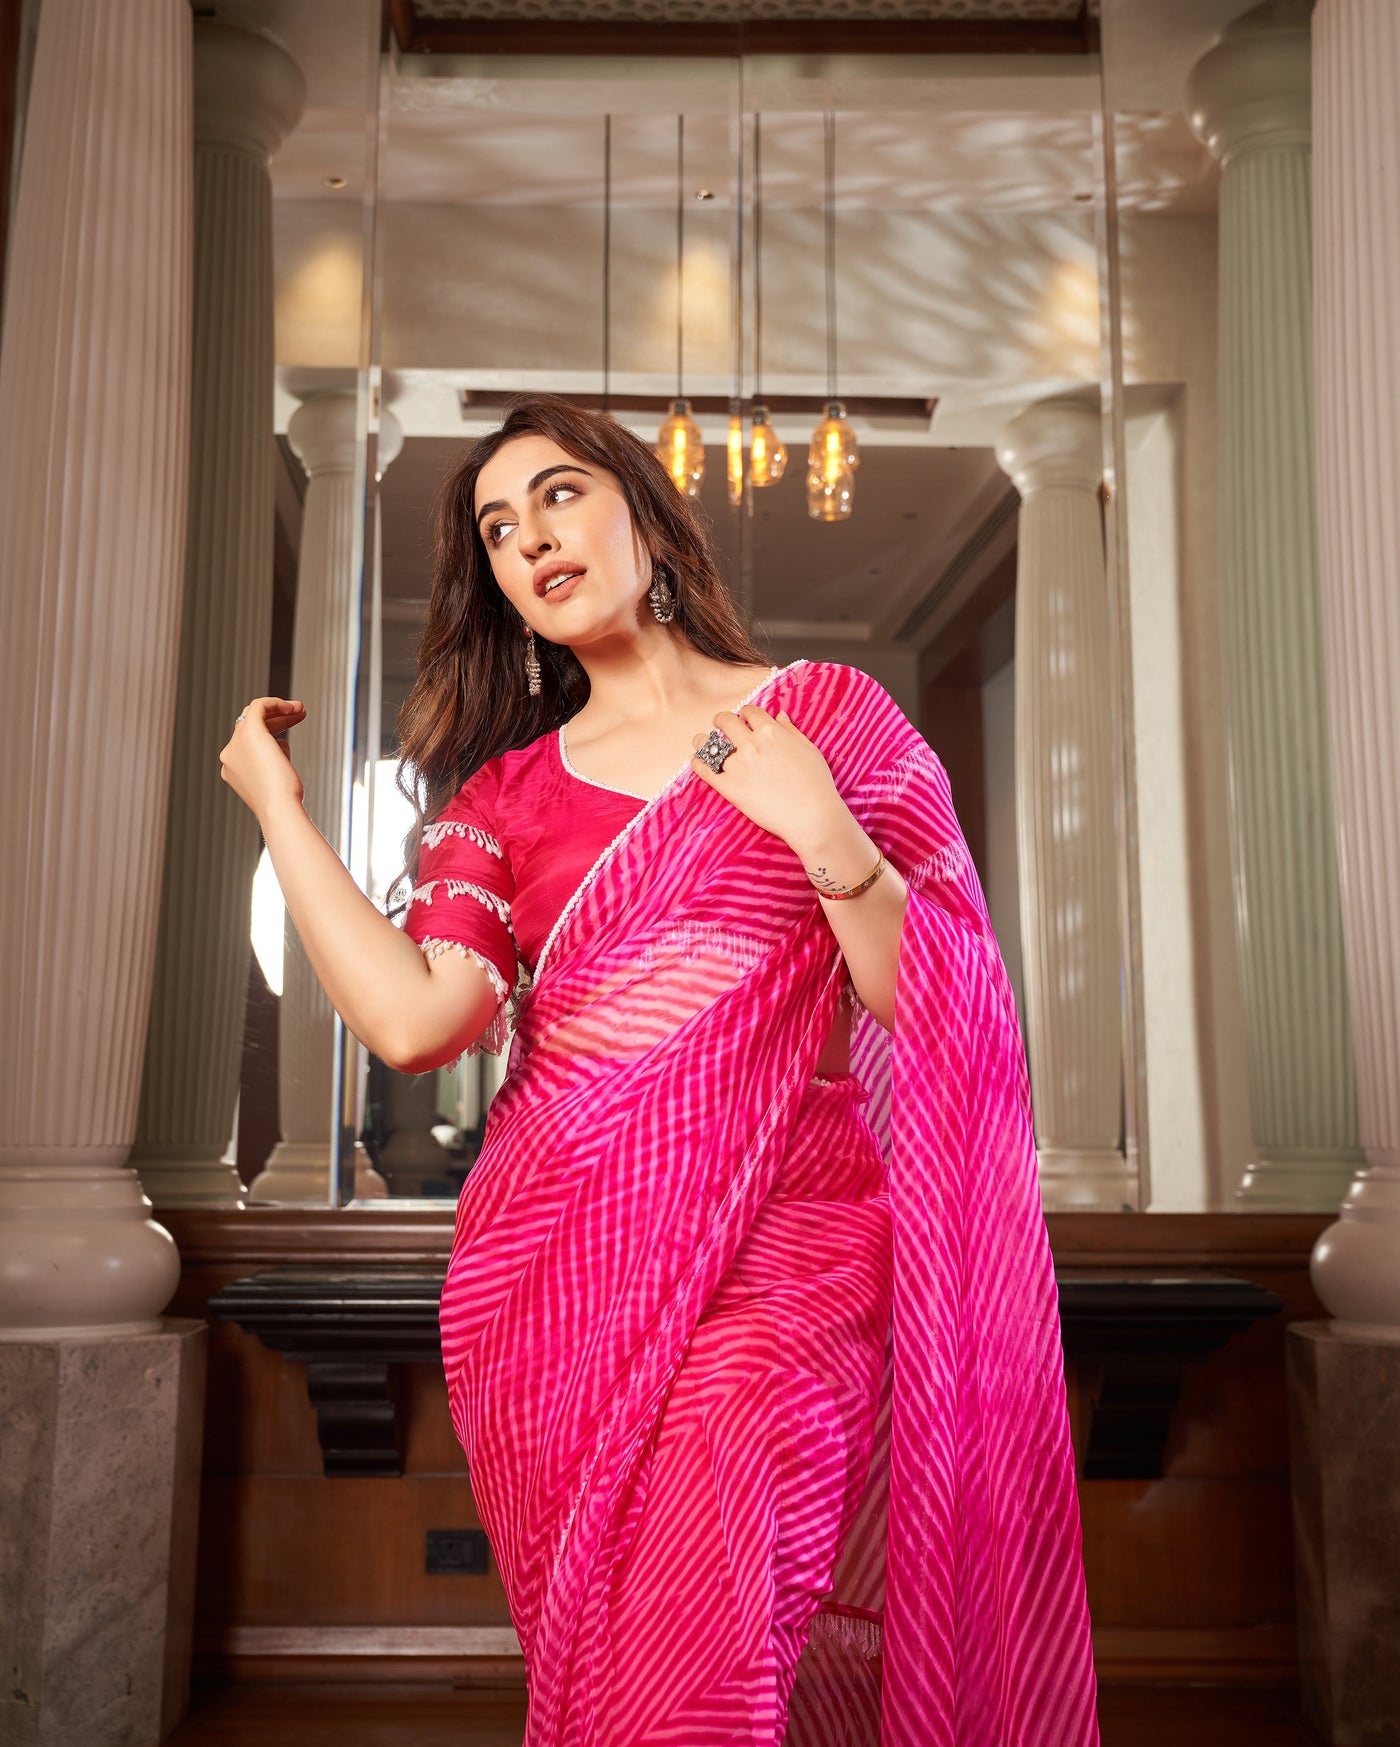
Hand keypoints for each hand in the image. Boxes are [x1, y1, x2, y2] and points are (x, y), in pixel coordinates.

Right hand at [219, 696, 306, 823]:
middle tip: (298, 716)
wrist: (278, 808)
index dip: (270, 737)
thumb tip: (282, 747)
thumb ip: (273, 764)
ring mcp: (236, 743)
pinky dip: (275, 703)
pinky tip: (294, 707)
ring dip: (279, 711)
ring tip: (301, 710)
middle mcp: (230, 754)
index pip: (248, 744)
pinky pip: (259, 706)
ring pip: (254, 716)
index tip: (288, 738)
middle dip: (275, 720)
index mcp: (233, 769)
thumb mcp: (275, 780)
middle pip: (249, 727)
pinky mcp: (249, 732)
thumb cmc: (283, 802)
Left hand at [690, 704, 846, 849]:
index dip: (744, 714)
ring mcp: (738, 765)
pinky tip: (698, 761)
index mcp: (771, 731)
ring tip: (702, 742)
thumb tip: (779, 715)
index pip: (749, 711)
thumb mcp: (809, 750)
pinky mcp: (728, 786)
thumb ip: (791, 731)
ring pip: (708, 743)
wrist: (811, 817)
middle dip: (722, 720)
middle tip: (720, 725)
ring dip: (704, 740)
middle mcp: (751, 744)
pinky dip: (697, 762)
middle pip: (726, 721)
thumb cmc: (817, 785)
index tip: (743, 719)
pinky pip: (703, 769)